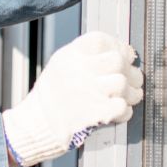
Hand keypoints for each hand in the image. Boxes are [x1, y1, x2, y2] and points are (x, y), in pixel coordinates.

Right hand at [2, 31, 143, 166]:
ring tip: (128, 97)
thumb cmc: (49, 97)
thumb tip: (118, 51)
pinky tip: (117, 111)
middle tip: (132, 79)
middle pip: (117, 60)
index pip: (102, 40)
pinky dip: (125, 111)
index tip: (125, 55)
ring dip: (131, 92)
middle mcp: (79, 70)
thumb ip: (85, 56)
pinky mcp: (94, 113)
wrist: (34, 126)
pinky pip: (122, 107)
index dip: (118, 46)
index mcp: (70, 55)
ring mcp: (88, 91)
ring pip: (123, 83)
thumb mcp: (60, 65)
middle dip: (130, 71)